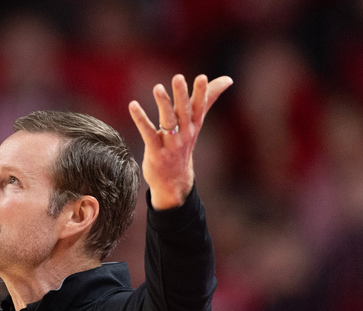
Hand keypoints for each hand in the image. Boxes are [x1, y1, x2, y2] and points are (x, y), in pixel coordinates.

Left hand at [128, 74, 232, 209]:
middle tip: (178, 78)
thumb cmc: (183, 144)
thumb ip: (209, 98)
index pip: (199, 106)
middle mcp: (185, 133)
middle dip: (182, 94)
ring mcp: (171, 144)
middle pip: (184, 111)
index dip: (201, 92)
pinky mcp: (156, 152)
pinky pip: (148, 133)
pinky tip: (133, 105)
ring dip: (163, 104)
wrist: (174, 180)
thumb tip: (228, 79)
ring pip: (168, 121)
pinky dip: (140, 119)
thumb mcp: (196, 121)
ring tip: (157, 87)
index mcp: (194, 124)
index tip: (202, 77)